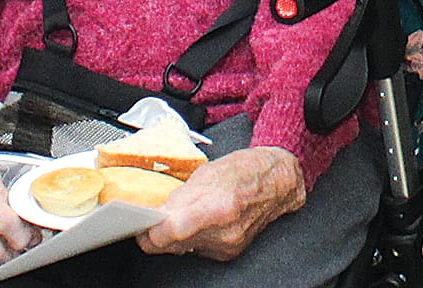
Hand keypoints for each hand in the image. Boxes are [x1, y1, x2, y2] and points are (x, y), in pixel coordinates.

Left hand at [140, 146, 306, 260]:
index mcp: (217, 206)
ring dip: (176, 235)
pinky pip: (197, 249)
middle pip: (170, 245)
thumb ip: (179, 197)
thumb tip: (156, 214)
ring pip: (181, 249)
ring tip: (188, 213)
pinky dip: (193, 237)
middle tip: (159, 217)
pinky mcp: (229, 253)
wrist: (279, 181)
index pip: (166, 233)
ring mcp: (227, 245)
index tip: (142, 222)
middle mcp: (223, 232)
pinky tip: (203, 221)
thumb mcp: (208, 172)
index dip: (148, 229)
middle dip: (160, 232)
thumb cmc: (247, 169)